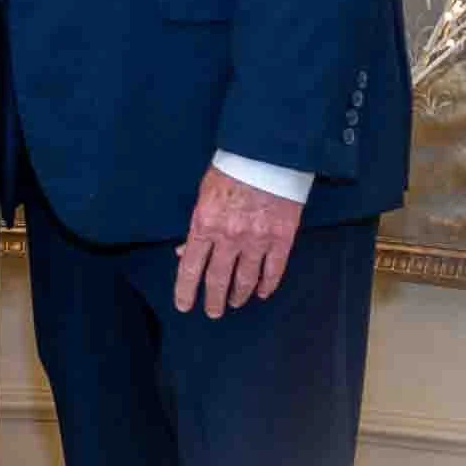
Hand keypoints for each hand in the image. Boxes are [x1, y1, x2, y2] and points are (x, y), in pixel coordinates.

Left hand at [174, 166, 302, 317]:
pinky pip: (274, 270)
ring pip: (245, 279)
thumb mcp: (204, 194)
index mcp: (204, 224)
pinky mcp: (281, 238)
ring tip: (235, 303)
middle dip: (213, 300)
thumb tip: (184, 252)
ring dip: (238, 295)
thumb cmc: (231, 169)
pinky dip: (267, 285)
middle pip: (218, 279)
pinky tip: (262, 293)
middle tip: (212, 312)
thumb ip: (197, 226)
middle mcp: (229, 238)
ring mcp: (257, 240)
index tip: (184, 306)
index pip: (191, 267)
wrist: (268, 154)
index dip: (186, 290)